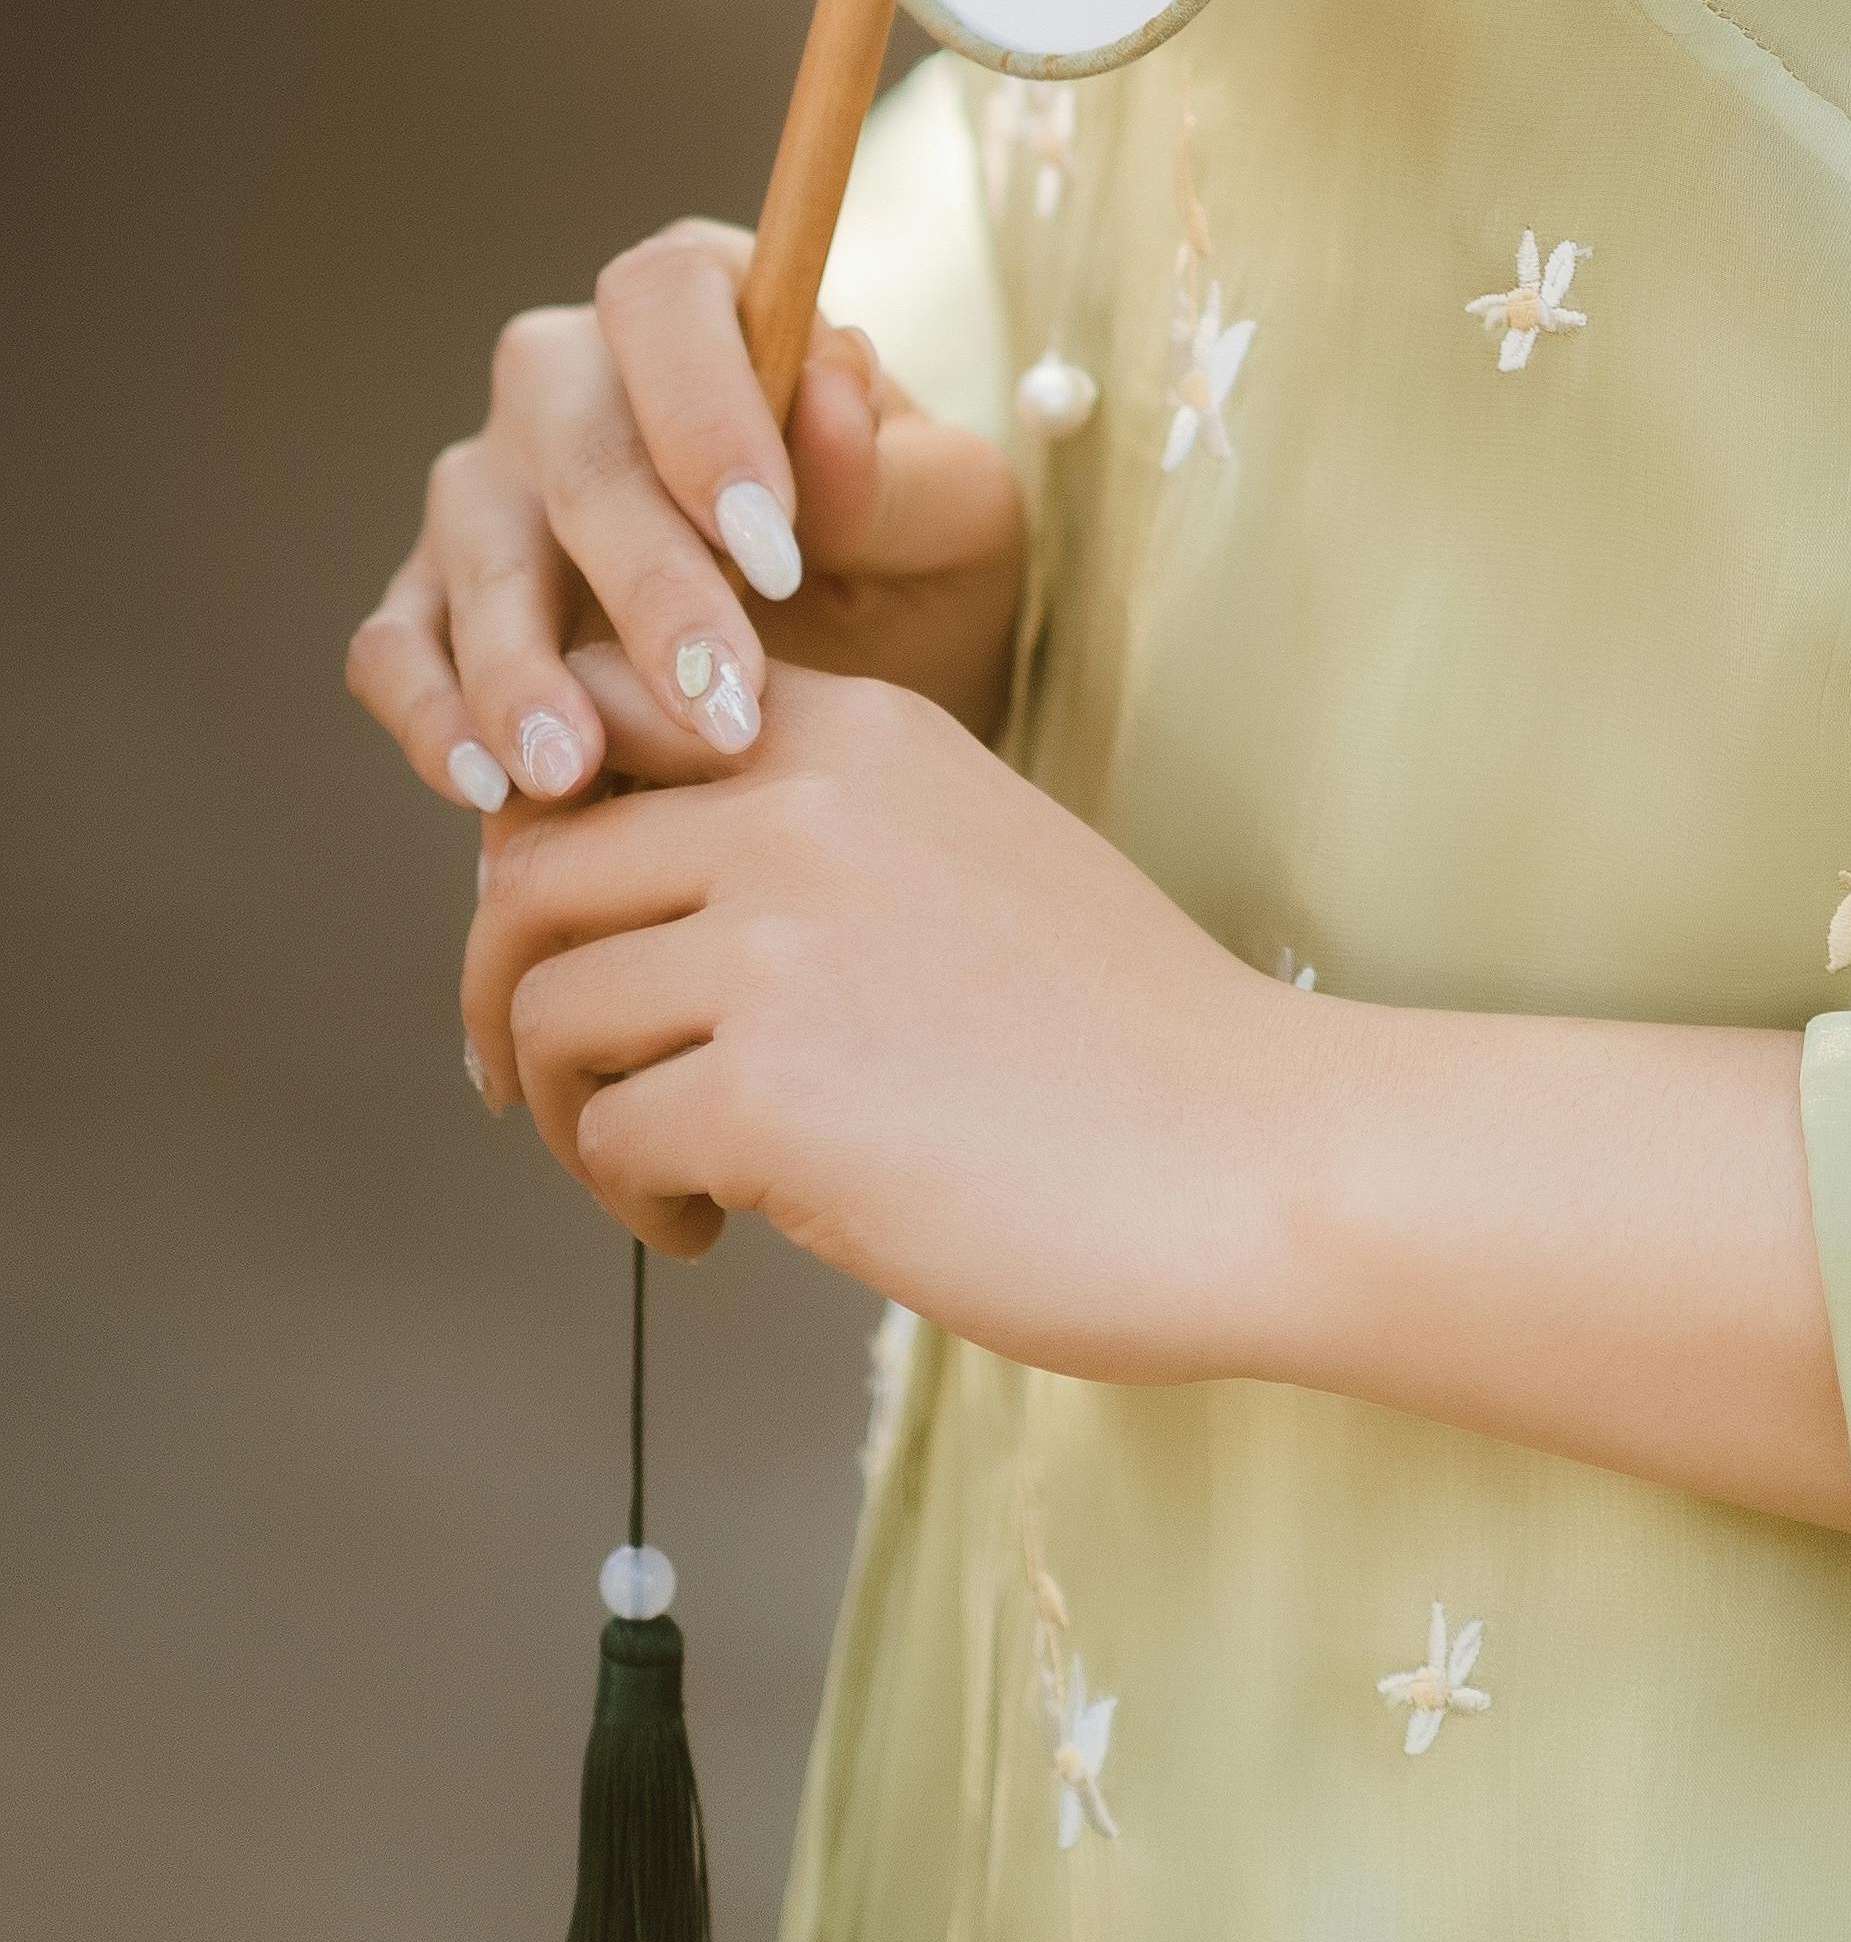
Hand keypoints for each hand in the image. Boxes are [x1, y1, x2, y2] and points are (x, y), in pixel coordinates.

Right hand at [347, 217, 1026, 815]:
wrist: (856, 700)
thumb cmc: (914, 573)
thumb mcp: (954, 528)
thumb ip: (895, 471)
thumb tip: (828, 382)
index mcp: (711, 304)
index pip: (668, 294)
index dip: (705, 410)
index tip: (775, 551)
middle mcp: (578, 373)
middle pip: (569, 432)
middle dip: (643, 579)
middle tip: (720, 705)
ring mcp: (493, 485)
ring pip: (474, 537)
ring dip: (520, 661)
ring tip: (575, 773)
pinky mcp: (437, 602)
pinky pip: (395, 639)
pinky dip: (428, 710)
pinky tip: (490, 787)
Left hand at [462, 668, 1296, 1367]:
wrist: (1250, 1153)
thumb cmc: (1123, 1035)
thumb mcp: (968, 848)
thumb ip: (820, 833)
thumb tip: (629, 887)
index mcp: (859, 729)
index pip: (606, 712)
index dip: (550, 825)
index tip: (579, 929)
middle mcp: (801, 805)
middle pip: (531, 866)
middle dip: (510, 985)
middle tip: (551, 1078)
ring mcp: (779, 943)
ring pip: (546, 1007)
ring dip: (564, 1109)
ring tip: (659, 1172)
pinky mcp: (768, 1092)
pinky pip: (607, 1134)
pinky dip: (630, 1197)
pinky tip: (714, 1229)